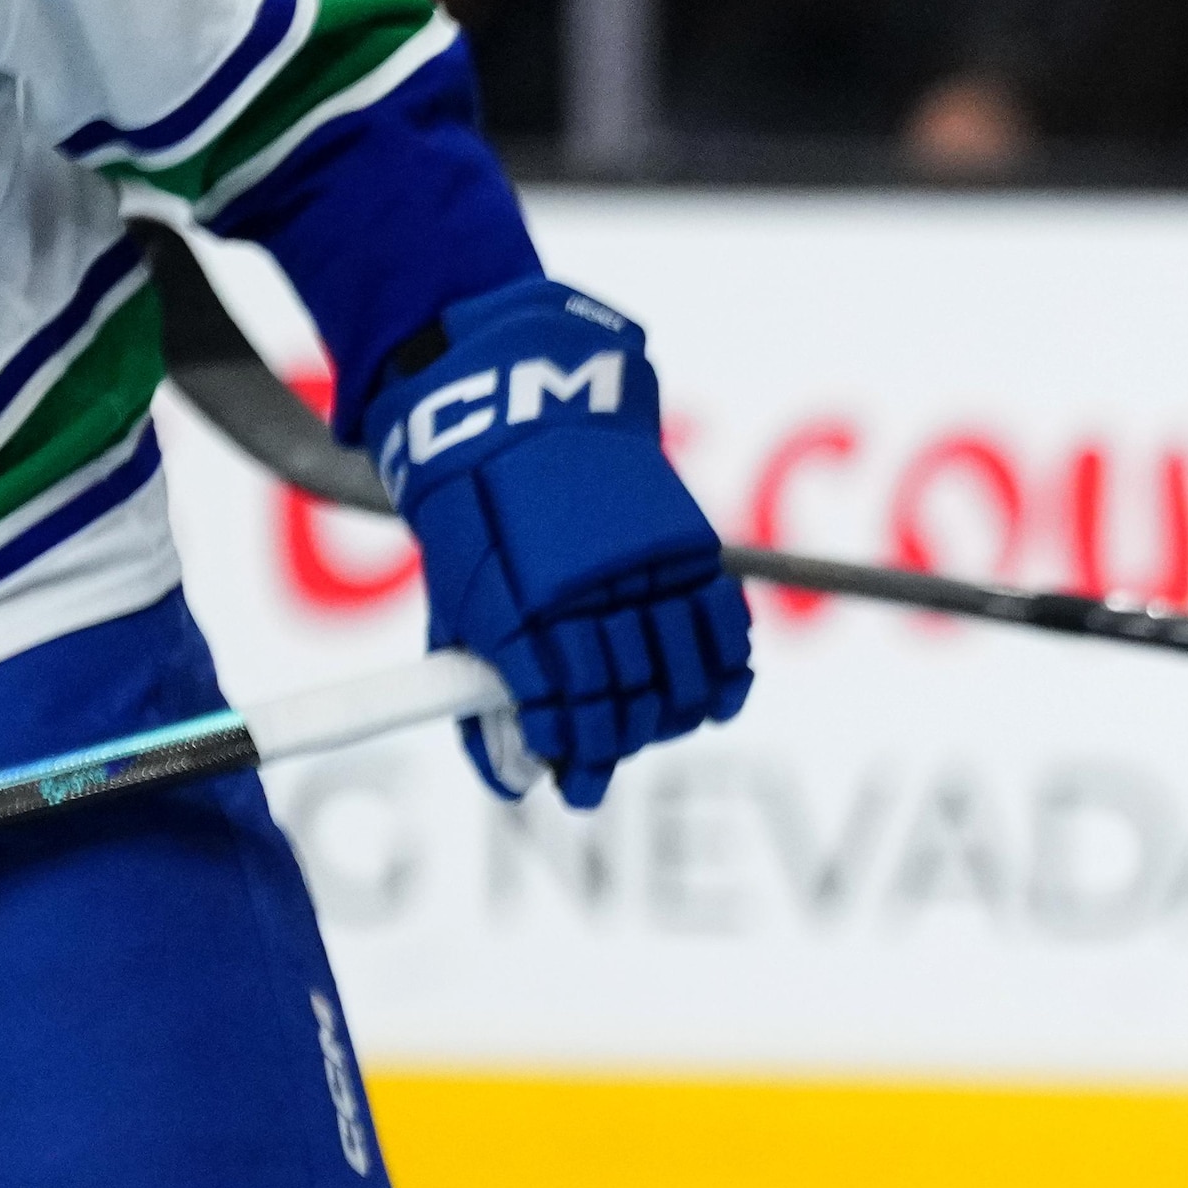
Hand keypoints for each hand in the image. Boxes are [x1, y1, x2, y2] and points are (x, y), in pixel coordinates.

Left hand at [374, 277, 754, 808]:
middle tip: (607, 764)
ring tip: (661, 729)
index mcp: (518, 606)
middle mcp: (585, 592)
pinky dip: (728, 673)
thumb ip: (483, 684)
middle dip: (618, 742)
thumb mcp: (459, 597)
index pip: (560, 706)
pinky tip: (717, 700)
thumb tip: (513, 775)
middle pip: (624, 698)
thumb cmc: (477, 513)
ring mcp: (642, 570)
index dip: (572, 751)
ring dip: (674, 715)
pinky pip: (724, 630)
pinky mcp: (686, 547)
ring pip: (681, 674)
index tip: (572, 782)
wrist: (520, 404)